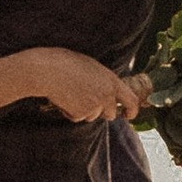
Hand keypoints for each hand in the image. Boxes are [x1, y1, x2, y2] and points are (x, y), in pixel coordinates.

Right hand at [27, 48, 151, 124]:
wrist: (48, 70)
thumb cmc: (69, 64)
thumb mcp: (94, 68)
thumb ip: (105, 82)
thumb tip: (110, 95)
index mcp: (112, 81)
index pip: (132, 100)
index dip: (132, 110)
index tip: (128, 115)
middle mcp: (107, 96)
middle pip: (110, 114)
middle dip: (101, 112)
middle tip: (87, 100)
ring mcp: (94, 106)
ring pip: (92, 116)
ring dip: (83, 110)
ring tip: (71, 92)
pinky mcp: (80, 114)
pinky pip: (77, 118)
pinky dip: (70, 112)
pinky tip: (64, 98)